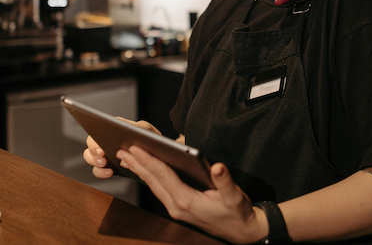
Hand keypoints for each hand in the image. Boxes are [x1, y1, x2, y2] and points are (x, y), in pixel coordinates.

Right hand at [82, 118, 160, 178]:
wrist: (155, 155)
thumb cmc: (150, 138)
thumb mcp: (148, 130)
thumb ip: (141, 127)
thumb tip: (132, 131)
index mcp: (115, 127)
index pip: (100, 127)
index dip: (96, 136)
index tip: (101, 145)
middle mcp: (107, 139)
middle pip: (91, 142)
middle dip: (93, 149)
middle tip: (102, 155)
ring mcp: (106, 153)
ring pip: (90, 156)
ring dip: (93, 160)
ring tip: (104, 164)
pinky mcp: (107, 166)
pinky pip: (96, 170)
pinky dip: (100, 172)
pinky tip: (109, 172)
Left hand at [116, 146, 267, 243]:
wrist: (241, 232)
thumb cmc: (237, 212)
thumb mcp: (235, 196)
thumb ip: (225, 181)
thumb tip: (218, 166)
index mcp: (187, 201)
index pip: (163, 176)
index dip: (148, 160)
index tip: (135, 148)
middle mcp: (177, 206)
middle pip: (152, 181)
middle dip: (137, 164)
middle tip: (121, 149)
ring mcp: (176, 209)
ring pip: (153, 186)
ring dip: (140, 171)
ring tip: (126, 158)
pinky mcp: (178, 208)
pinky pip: (158, 190)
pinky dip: (149, 177)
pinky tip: (145, 171)